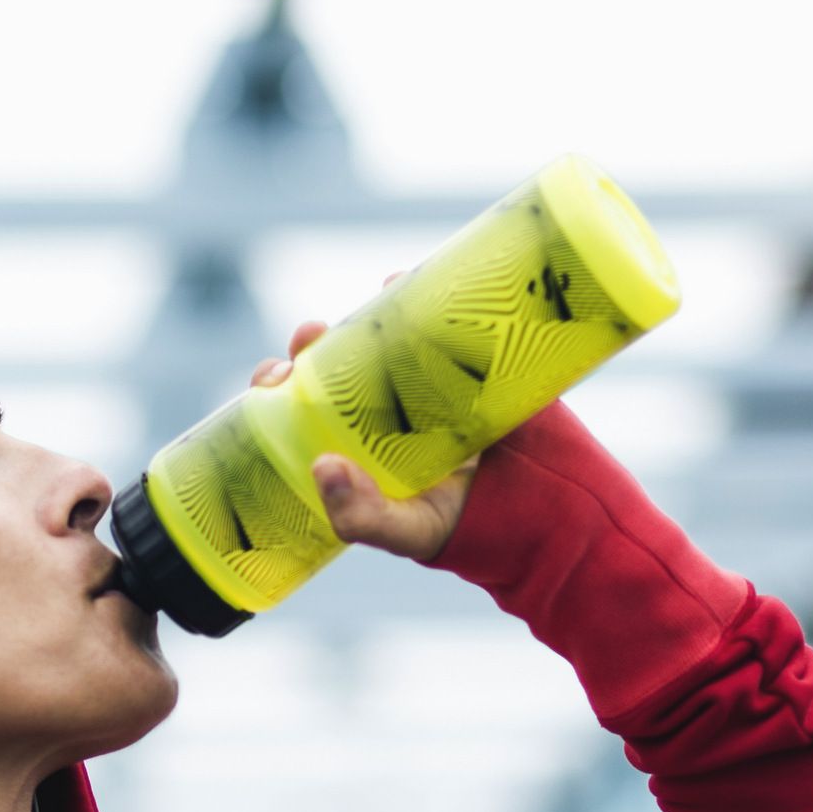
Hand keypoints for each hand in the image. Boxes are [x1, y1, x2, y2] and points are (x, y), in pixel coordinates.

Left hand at [249, 274, 478, 566]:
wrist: (536, 513)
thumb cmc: (455, 527)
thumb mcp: (402, 531)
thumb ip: (360, 516)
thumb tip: (322, 466)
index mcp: (351, 442)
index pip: (298, 405)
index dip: (278, 383)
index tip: (277, 375)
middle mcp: (379, 407)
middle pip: (332, 362)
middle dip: (315, 341)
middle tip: (313, 334)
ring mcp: (421, 382)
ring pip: (382, 335)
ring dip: (369, 308)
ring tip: (367, 297)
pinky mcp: (465, 364)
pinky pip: (440, 323)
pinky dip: (426, 295)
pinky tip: (411, 281)